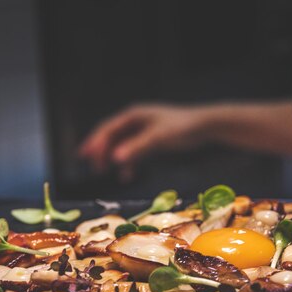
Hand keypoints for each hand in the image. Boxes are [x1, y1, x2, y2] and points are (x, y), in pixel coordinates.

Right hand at [78, 104, 205, 180]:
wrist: (206, 127)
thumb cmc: (182, 128)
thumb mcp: (158, 138)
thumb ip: (136, 148)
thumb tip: (115, 159)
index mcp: (134, 116)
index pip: (108, 129)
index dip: (95, 142)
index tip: (84, 156)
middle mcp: (137, 121)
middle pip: (112, 136)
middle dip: (101, 151)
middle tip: (92, 167)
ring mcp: (145, 131)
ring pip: (122, 145)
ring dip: (113, 158)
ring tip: (104, 172)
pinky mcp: (154, 140)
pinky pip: (134, 152)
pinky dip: (128, 163)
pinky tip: (127, 175)